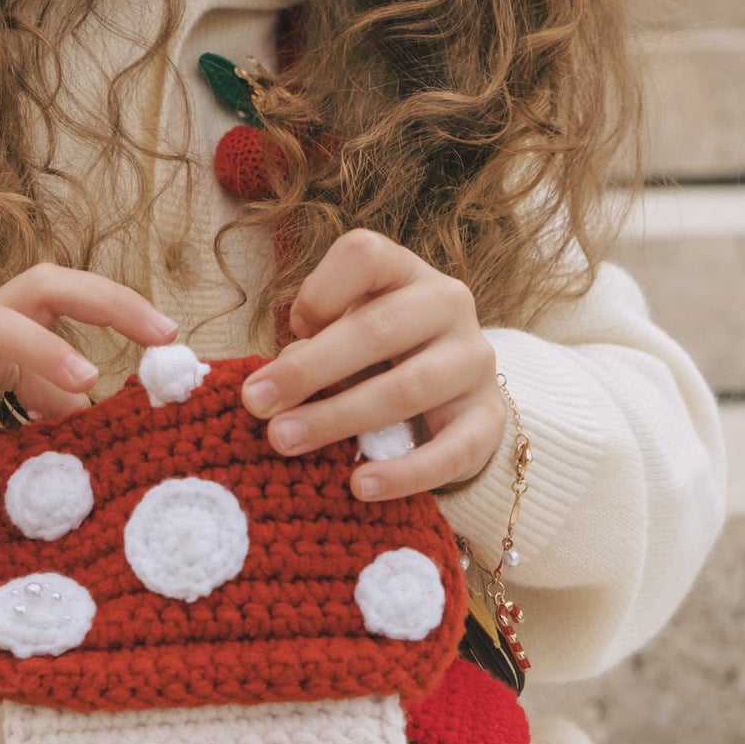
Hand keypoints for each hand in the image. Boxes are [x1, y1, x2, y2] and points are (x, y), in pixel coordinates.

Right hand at [0, 264, 178, 470]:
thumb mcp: (0, 385)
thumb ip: (50, 398)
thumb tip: (114, 425)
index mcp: (8, 319)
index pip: (69, 293)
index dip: (119, 304)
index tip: (171, 334)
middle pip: (38, 284)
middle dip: (98, 300)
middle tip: (152, 337)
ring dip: (37, 344)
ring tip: (84, 380)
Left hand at [240, 230, 504, 501]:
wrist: (450, 390)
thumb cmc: (373, 352)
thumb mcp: (342, 332)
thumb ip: (312, 346)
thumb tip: (278, 382)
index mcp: (404, 271)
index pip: (365, 256)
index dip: (320, 289)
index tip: (291, 327)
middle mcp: (447, 305)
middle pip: (378, 329)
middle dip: (309, 370)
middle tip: (256, 403)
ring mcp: (474, 360)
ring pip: (408, 389)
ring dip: (339, 418)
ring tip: (286, 441)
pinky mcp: (488, 419)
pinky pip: (451, 451)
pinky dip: (403, 473)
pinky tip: (360, 487)